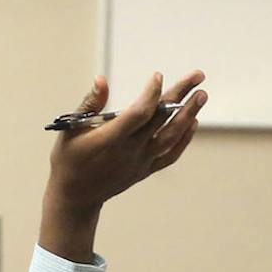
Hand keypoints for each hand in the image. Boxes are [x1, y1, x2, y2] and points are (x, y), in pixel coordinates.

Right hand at [41, 70, 207, 261]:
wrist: (76, 196)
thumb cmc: (69, 158)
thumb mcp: (71, 128)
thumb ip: (90, 103)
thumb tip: (102, 79)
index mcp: (111, 138)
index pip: (139, 113)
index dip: (151, 94)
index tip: (158, 75)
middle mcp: (130, 150)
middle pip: (161, 119)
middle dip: (181, 94)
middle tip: (198, 75)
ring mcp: (141, 161)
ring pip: (172, 136)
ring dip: (189, 115)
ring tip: (202, 95)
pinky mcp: (146, 170)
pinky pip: (171, 155)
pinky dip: (184, 139)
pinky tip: (193, 121)